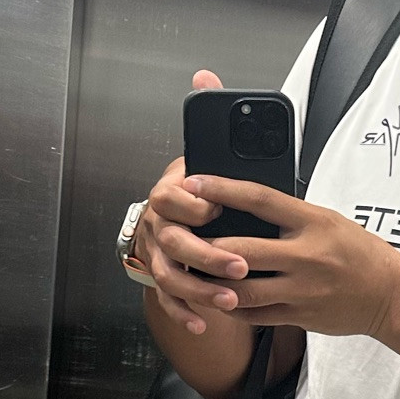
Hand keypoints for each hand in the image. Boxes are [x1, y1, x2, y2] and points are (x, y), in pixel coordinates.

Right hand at [136, 73, 246, 336]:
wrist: (181, 217)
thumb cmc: (204, 187)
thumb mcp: (209, 158)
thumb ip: (210, 125)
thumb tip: (205, 73)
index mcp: (171, 191)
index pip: (170, 195)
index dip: (190, 203)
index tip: (214, 207)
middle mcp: (158, 223)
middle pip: (173, 242)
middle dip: (206, 254)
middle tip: (241, 265)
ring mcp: (157, 254)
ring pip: (170, 276)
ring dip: (199, 290)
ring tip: (231, 301)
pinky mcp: (164, 279)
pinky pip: (169, 301)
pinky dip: (184, 313)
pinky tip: (204, 324)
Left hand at [187, 181, 399, 337]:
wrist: (390, 296)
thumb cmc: (360, 254)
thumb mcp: (330, 221)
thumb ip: (292, 216)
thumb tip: (250, 205)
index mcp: (313, 222)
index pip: (259, 199)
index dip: (222, 189)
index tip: (194, 183)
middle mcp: (306, 255)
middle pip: (240, 249)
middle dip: (205, 245)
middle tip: (181, 238)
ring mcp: (301, 289)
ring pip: (241, 288)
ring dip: (212, 282)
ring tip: (193, 273)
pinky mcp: (299, 315)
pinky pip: (255, 314)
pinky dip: (232, 306)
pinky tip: (220, 298)